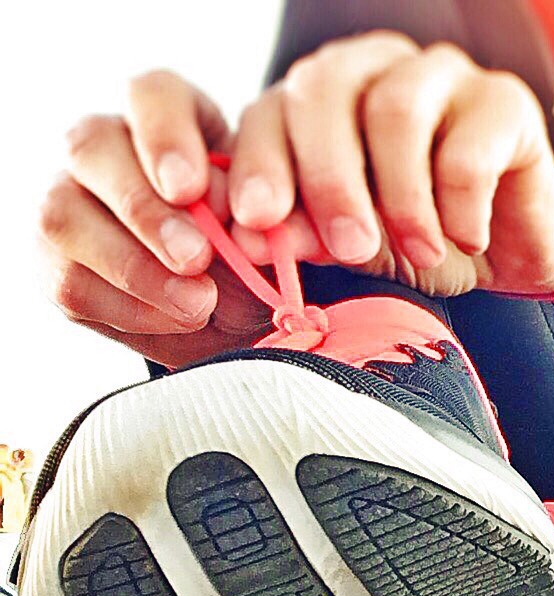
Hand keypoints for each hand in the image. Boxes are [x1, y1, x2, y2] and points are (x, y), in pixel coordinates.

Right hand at [39, 71, 273, 366]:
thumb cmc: (260, 250)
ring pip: (64, 215)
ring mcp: (71, 199)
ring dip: (133, 267)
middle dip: (145, 209)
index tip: (191, 188)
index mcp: (171, 119)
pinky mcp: (57, 261)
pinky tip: (178, 320)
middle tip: (196, 257)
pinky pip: (69, 280)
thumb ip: (255, 213)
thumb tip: (238, 222)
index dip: (165, 135)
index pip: (152, 94)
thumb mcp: (274, 227)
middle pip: (94, 147)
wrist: (241, 310)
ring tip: (197, 302)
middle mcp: (108, 147)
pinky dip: (129, 308)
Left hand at [226, 32, 553, 297]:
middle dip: (328, 179)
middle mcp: (377, 69)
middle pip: (328, 91)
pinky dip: (462, 207)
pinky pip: (468, 148)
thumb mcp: (362, 249)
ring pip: (396, 111)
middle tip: (346, 248)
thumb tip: (256, 242)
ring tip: (421, 254)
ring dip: (402, 199)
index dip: (260, 165)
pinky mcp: (504, 100)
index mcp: (324, 98)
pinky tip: (470, 240)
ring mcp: (442, 75)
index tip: (258, 224)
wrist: (518, 251)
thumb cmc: (428, 242)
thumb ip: (313, 237)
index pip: (273, 110)